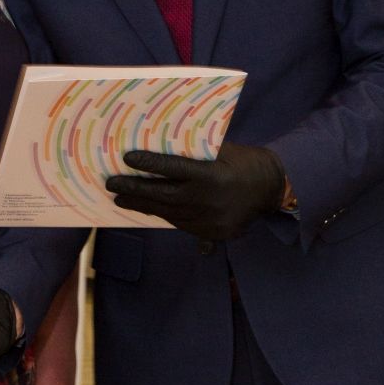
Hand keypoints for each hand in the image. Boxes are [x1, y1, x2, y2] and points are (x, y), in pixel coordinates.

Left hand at [104, 142, 285, 242]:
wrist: (271, 188)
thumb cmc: (242, 162)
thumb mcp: (221, 152)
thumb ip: (194, 156)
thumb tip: (160, 153)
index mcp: (212, 176)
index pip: (173, 170)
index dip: (149, 164)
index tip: (128, 158)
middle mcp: (208, 201)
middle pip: (163, 196)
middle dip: (134, 190)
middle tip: (112, 184)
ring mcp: (209, 220)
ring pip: (168, 213)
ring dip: (142, 205)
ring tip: (121, 198)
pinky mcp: (212, 233)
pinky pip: (180, 223)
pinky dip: (163, 214)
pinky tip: (147, 208)